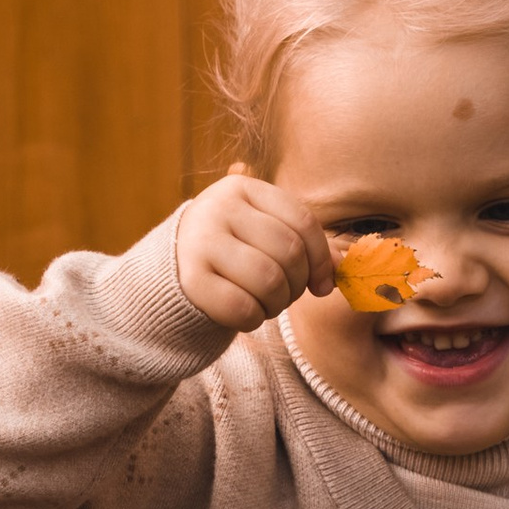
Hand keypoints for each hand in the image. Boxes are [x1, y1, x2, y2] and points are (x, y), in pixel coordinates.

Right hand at [175, 167, 337, 332]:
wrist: (168, 275)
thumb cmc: (231, 254)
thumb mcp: (263, 234)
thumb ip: (304, 244)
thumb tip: (341, 267)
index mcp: (242, 188)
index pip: (302, 220)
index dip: (321, 258)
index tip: (322, 284)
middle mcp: (218, 208)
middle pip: (289, 251)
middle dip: (297, 285)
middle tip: (284, 296)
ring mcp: (200, 241)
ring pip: (269, 280)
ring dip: (277, 304)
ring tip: (265, 304)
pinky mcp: (189, 279)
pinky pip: (242, 307)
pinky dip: (253, 320)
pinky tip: (245, 315)